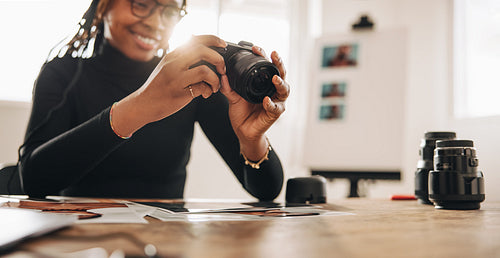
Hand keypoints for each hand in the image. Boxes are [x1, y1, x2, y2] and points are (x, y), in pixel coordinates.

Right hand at [111, 35, 226, 136]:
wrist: (143, 104)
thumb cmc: (157, 86)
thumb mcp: (166, 65)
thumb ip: (180, 56)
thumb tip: (196, 42)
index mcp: (172, 55)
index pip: (195, 39)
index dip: (213, 39)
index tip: (223, 44)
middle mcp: (173, 63)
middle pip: (202, 51)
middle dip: (218, 59)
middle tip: (222, 69)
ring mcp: (176, 78)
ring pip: (204, 70)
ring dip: (216, 79)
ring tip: (215, 85)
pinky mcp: (179, 93)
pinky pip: (201, 88)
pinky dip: (209, 91)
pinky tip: (206, 94)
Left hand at [220, 46, 288, 159]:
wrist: (243, 131)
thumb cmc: (242, 113)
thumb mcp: (233, 98)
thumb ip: (228, 87)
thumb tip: (222, 74)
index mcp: (264, 84)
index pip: (267, 67)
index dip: (264, 56)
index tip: (256, 49)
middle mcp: (273, 91)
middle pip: (281, 74)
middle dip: (279, 63)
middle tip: (274, 55)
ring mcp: (276, 101)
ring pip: (285, 89)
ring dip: (281, 83)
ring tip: (275, 78)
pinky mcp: (275, 114)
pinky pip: (275, 108)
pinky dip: (271, 104)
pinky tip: (266, 100)